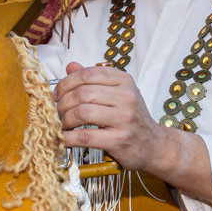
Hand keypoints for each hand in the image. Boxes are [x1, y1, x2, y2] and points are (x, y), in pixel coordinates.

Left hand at [55, 63, 211, 201]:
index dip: (66, 83)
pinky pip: (85, 136)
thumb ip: (94, 80)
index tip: (57, 94)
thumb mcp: (118, 93)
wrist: (154, 145)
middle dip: (62, 103)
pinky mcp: (119, 140)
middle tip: (58, 112)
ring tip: (63, 125)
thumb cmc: (132, 119)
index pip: (87, 74)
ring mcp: (124, 119)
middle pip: (82, 93)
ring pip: (82, 113)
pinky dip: (68, 138)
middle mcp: (126, 97)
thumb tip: (70, 66)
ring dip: (65, 120)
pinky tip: (64, 139)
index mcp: (124, 81)